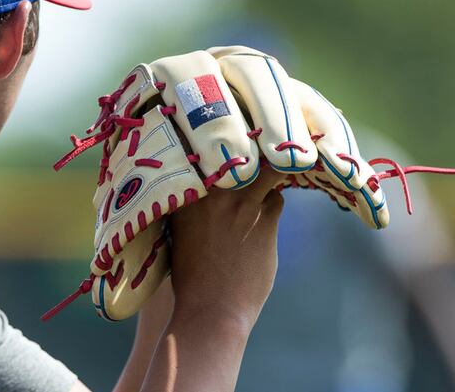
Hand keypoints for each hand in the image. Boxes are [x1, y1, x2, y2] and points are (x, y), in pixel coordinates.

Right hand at [136, 166, 284, 391]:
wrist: (211, 310)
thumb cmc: (188, 277)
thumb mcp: (178, 235)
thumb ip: (190, 208)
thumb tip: (206, 190)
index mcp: (184, 194)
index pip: (201, 154)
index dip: (213, 148)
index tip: (221, 143)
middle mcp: (211, 192)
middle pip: (237, 153)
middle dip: (247, 151)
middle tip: (254, 149)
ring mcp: (240, 203)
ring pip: (264, 171)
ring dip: (267, 175)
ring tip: (270, 175)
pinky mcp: (265, 219)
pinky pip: (276, 199)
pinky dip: (272, 205)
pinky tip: (268, 214)